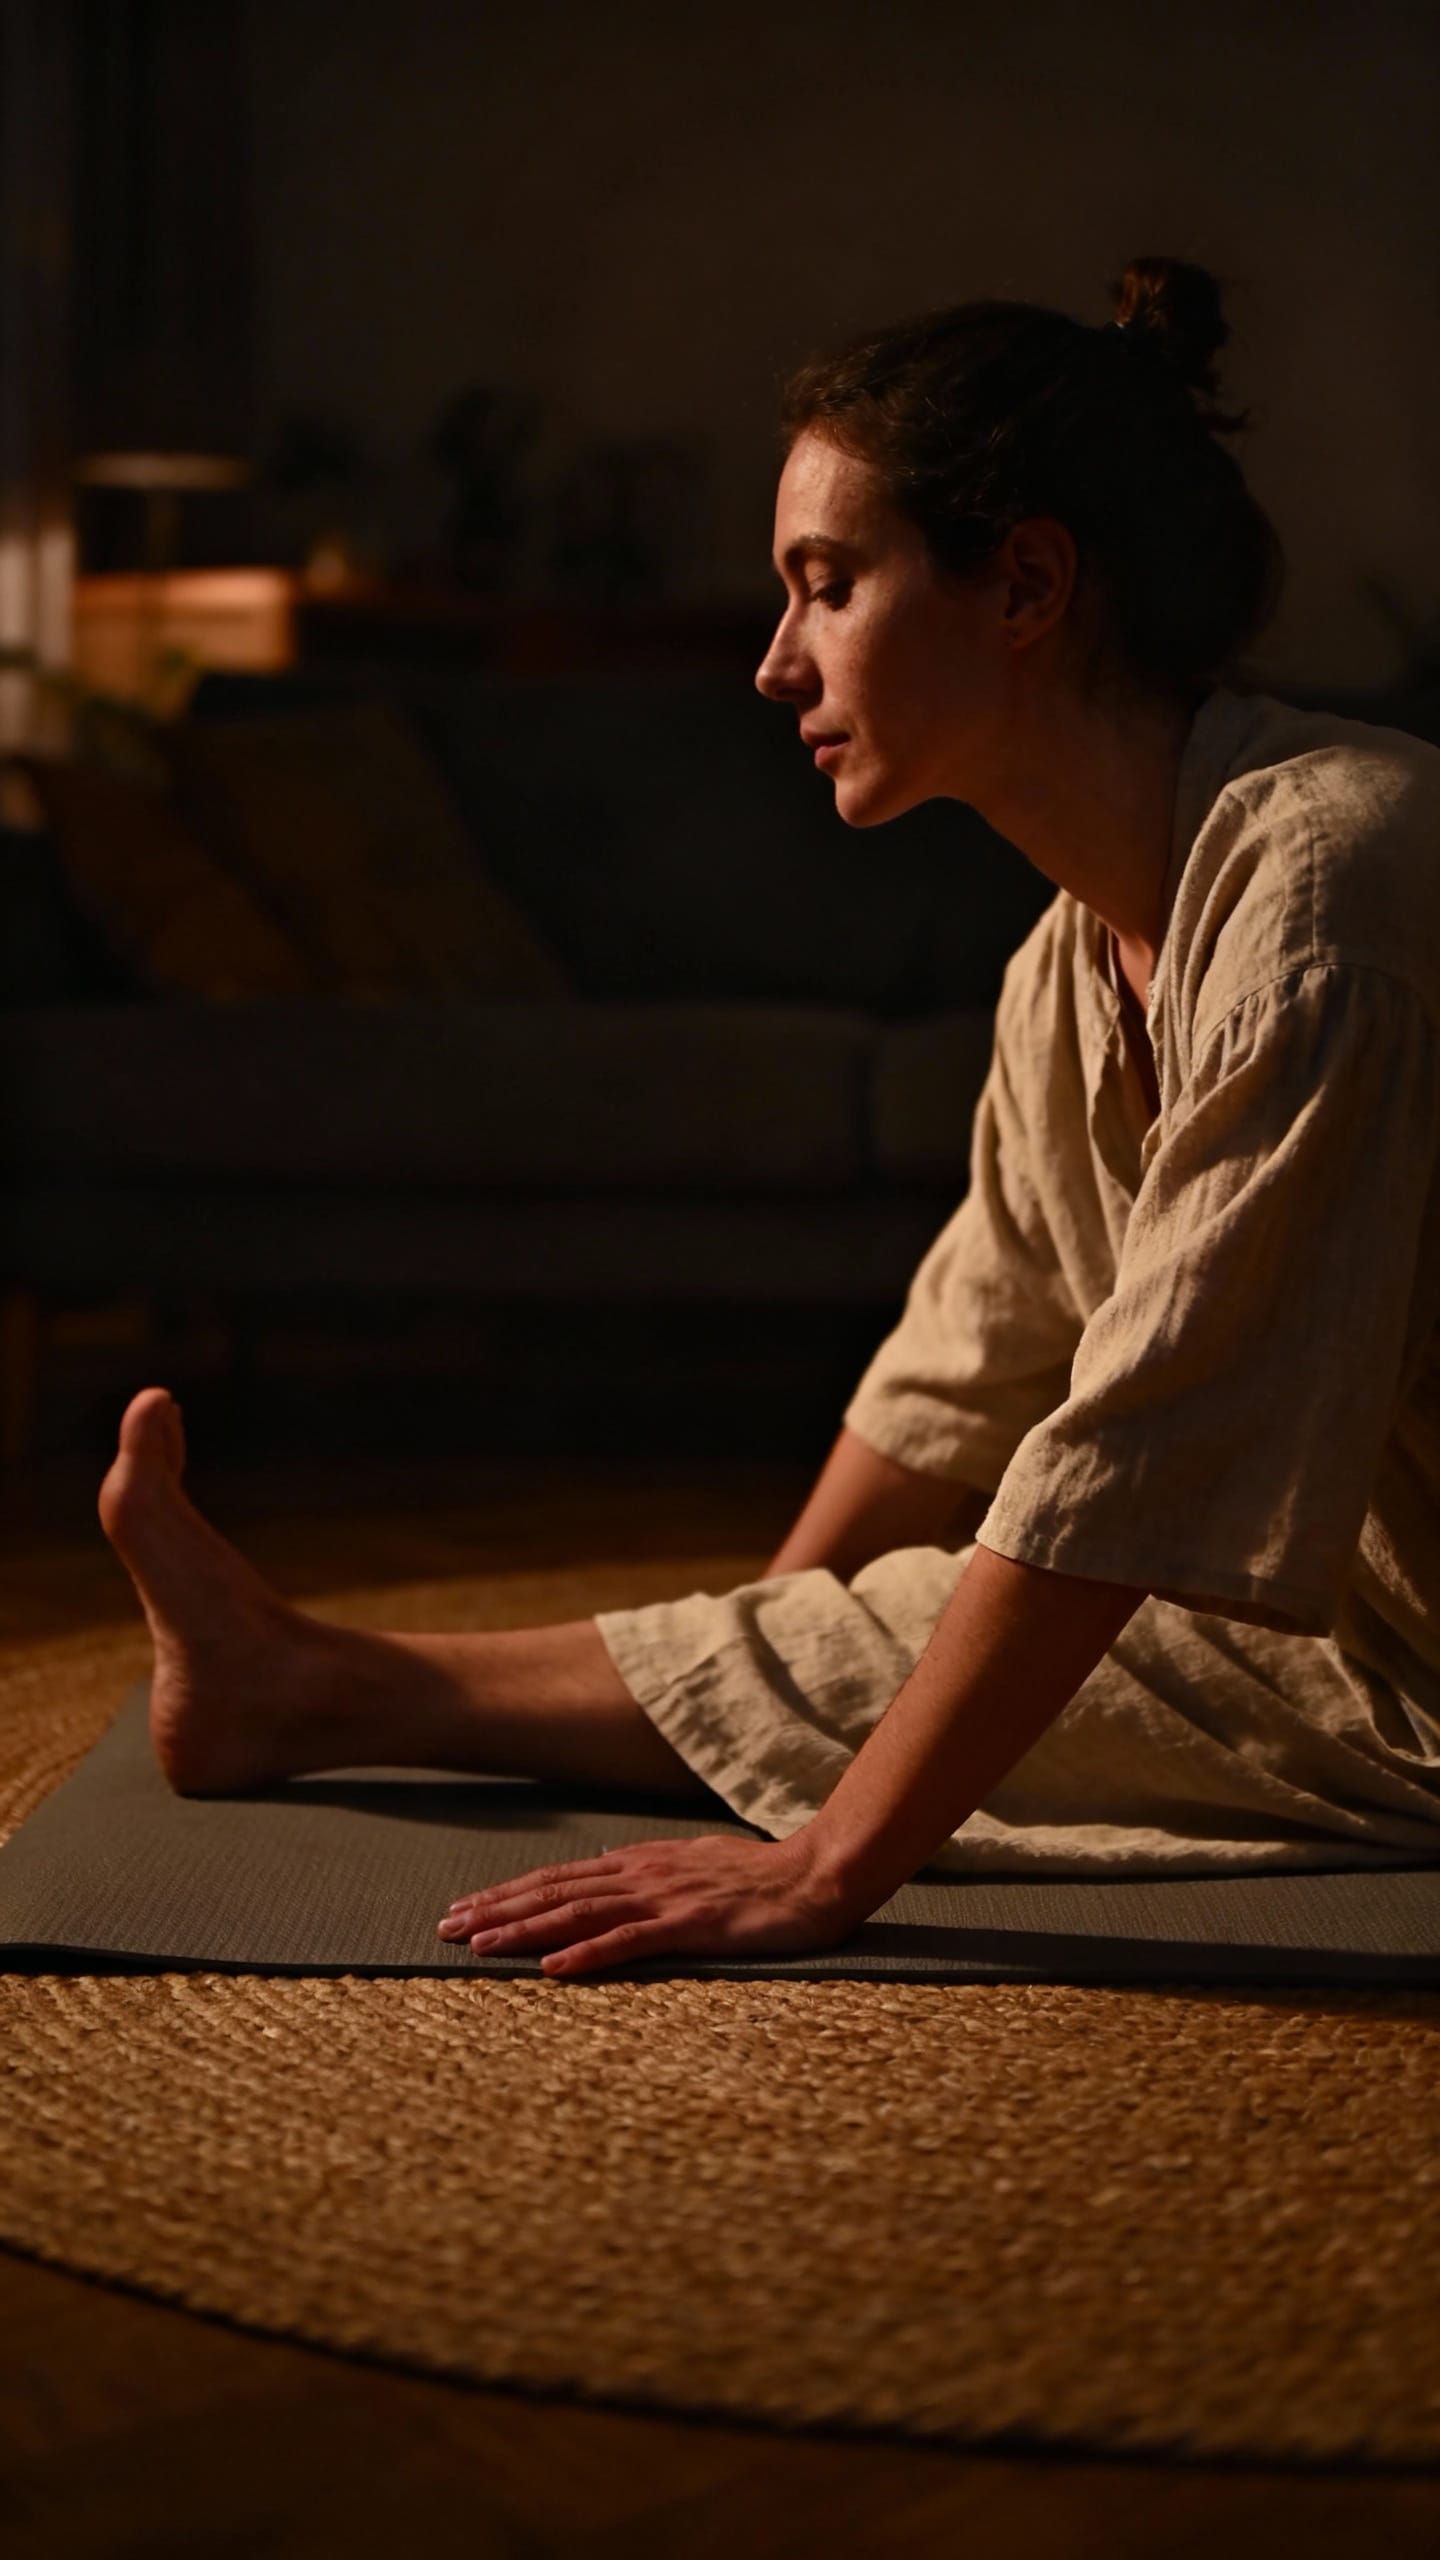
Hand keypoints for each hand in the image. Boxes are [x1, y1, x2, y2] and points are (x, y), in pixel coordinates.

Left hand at [436, 1828, 859, 1977]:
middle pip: (555, 1892)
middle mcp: (643, 1875)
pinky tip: (554, 1970)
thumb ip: (653, 1874)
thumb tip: (610, 1877)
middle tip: (446, 1927)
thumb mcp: (697, 1868)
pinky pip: (630, 1943)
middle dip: (497, 1910)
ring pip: (579, 1914)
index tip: (466, 1908)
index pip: (560, 1878)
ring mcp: (666, 1899)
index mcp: (643, 1863)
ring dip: (525, 1932)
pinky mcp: (692, 1927)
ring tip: (480, 1946)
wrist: (820, 1874)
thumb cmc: (764, 1879)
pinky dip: (587, 1956)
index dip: (510, 1893)